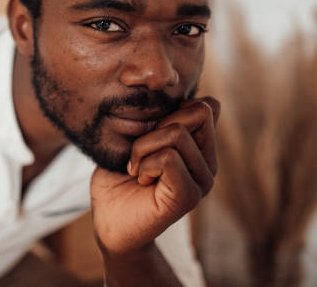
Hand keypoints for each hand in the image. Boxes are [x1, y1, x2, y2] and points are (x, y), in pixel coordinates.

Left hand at [90, 97, 219, 254]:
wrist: (108, 222)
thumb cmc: (118, 179)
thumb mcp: (136, 138)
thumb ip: (159, 119)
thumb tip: (176, 92)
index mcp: (200, 148)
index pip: (207, 106)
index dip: (174, 108)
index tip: (150, 132)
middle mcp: (208, 163)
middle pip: (199, 112)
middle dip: (159, 123)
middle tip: (140, 151)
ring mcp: (202, 181)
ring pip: (177, 134)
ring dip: (143, 147)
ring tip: (136, 168)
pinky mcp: (189, 197)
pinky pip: (168, 159)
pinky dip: (144, 163)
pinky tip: (140, 180)